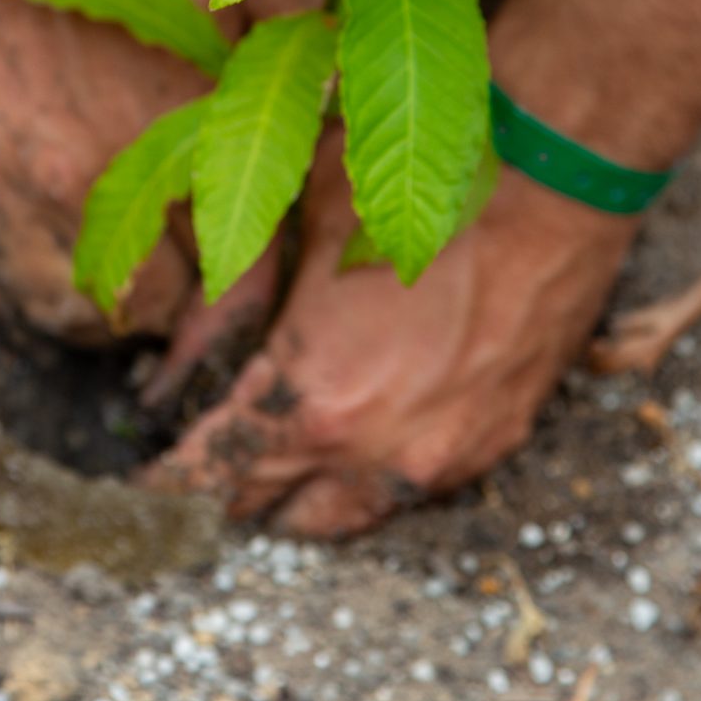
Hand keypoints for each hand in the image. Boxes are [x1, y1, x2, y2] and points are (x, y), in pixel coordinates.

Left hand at [145, 140, 640, 534]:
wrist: (558, 179)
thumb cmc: (421, 181)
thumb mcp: (296, 220)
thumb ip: (224, 302)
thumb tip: (167, 361)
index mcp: (308, 398)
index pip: (210, 474)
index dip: (166, 483)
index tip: (142, 483)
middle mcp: (369, 452)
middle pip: (266, 507)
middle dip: (223, 492)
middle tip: (194, 473)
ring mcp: (436, 460)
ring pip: (341, 520)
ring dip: (296, 501)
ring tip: (265, 473)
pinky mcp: (490, 447)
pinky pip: (408, 495)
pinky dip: (367, 482)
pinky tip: (350, 450)